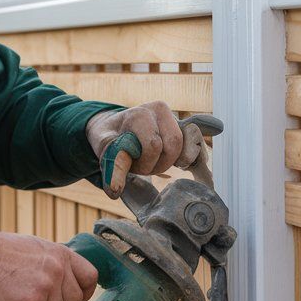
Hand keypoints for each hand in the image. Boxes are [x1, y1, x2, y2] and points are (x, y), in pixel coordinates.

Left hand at [85, 102, 203, 195]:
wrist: (115, 128)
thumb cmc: (110, 139)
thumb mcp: (104, 150)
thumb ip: (112, 167)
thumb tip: (116, 191)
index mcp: (140, 113)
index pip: (154, 145)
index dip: (145, 164)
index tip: (132, 167)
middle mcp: (160, 110)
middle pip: (173, 146)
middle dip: (158, 165)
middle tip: (142, 168)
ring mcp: (174, 116)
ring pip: (186, 147)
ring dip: (170, 163)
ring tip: (153, 163)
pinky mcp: (184, 126)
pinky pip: (196, 144)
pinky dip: (190, 158)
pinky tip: (179, 164)